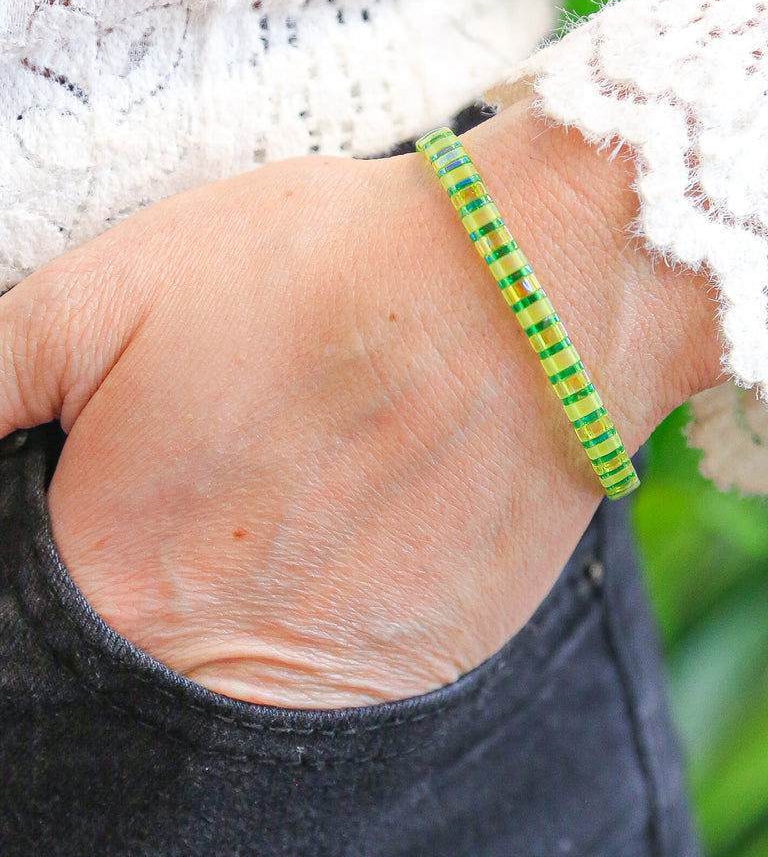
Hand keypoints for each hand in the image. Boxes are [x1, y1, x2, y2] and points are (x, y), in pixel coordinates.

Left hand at [0, 100, 717, 706]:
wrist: (529, 288)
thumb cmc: (325, 271)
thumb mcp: (105, 289)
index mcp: (110, 585)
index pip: (33, 619)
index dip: (70, 539)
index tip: (118, 491)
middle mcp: (212, 673)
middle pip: (140, 654)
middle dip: (155, 572)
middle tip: (221, 477)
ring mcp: (333, 686)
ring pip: (237, 675)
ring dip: (246, 599)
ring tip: (294, 490)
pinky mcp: (424, 668)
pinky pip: (336, 676)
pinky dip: (324, 613)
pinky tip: (353, 524)